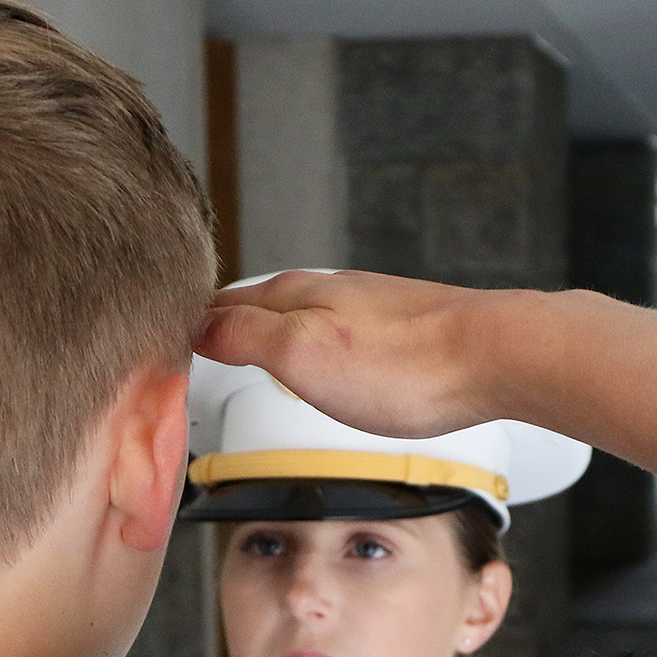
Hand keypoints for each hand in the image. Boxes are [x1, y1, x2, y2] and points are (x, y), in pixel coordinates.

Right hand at [194, 270, 523, 438]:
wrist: (494, 357)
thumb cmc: (405, 364)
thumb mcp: (301, 355)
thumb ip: (245, 336)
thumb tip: (195, 324)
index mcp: (296, 295)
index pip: (223, 304)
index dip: (190, 324)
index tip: (162, 341)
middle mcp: (330, 292)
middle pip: (261, 306)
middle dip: (228, 324)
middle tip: (194, 343)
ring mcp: (369, 308)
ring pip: (303, 317)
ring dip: (272, 334)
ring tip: (249, 351)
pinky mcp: (403, 329)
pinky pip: (341, 334)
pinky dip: (317, 348)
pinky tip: (325, 364)